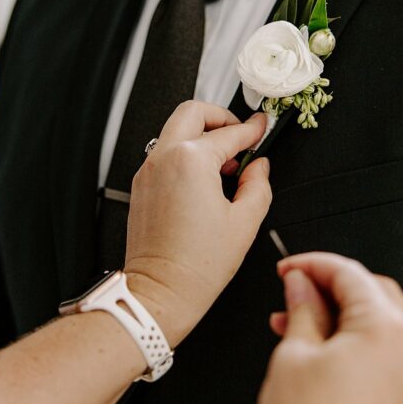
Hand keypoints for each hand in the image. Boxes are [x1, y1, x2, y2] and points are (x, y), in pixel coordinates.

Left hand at [125, 101, 271, 345]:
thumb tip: (259, 168)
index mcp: (191, 160)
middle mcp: (164, 157)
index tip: (262, 126)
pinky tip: (205, 179)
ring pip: (175, 130)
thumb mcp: (245, 222)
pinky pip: (165, 153)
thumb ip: (259, 185)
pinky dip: (186, 153)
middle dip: (220, 117)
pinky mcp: (141, 185)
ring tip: (225, 163)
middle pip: (193, 112)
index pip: (230, 133)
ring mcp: (148, 170)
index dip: (253, 129)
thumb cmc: (196, 265)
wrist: (160, 291)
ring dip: (202, 135)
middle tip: (239, 133)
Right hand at [257, 253, 402, 403]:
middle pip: (371, 290)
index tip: (286, 268)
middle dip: (329, 285)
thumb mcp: (293, 353)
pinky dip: (351, 337)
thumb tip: (300, 283)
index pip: (349, 273)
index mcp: (385, 330)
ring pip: (376, 318)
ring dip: (337, 311)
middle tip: (291, 289)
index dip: (311, 264)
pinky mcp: (402, 395)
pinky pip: (380, 348)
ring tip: (291, 321)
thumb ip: (301, 307)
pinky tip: (313, 345)